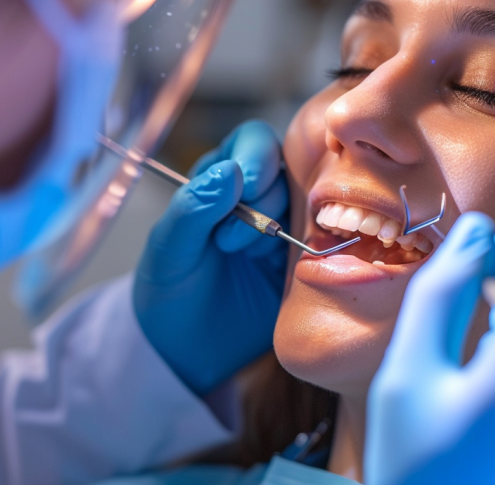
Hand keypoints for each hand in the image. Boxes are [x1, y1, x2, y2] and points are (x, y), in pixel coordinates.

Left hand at [133, 120, 288, 394]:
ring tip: (246, 259)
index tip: (246, 188)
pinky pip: (327, 244)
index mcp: (221, 179)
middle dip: (266, 200)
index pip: (253, 143)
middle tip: (231, 241)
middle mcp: (259, 197)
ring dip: (283, 228)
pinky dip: (312, 252)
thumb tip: (228, 171)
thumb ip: (192, 209)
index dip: (256, 158)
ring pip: (312, 205)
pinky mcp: (306, 262)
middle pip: (289, 170)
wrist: (186, 351)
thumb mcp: (168, 250)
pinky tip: (286, 271)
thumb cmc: (169, 292)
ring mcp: (287, 228)